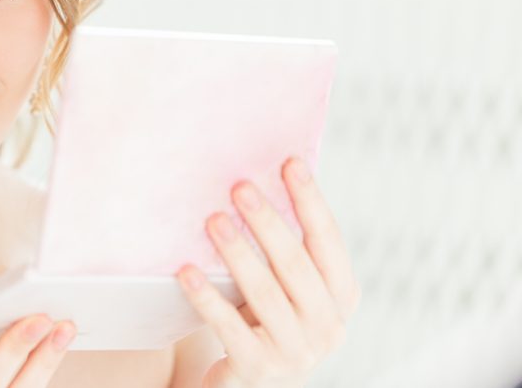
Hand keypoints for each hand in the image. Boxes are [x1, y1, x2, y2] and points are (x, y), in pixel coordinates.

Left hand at [175, 156, 360, 387]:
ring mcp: (297, 352)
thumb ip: (285, 248)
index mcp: (341, 296)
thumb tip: (259, 179)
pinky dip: (207, 298)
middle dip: (267, 222)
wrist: (253, 386)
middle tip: (239, 187)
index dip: (310, 201)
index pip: (328, 240)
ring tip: (212, 220)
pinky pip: (230, 327)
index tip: (289, 162)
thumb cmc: (268, 319)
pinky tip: (186, 272)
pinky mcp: (259, 370)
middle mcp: (328, 326)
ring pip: (264, 293)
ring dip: (237, 253)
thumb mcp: (288, 287)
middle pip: (295, 263)